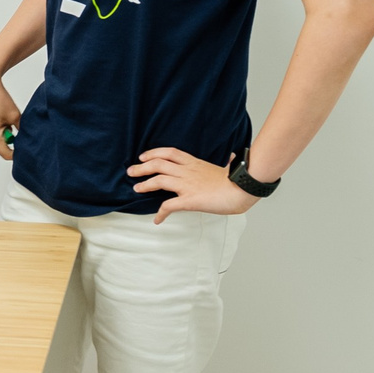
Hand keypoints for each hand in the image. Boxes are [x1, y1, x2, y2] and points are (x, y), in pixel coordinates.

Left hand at [127, 147, 257, 219]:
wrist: (243, 188)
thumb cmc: (238, 181)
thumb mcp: (228, 168)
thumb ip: (226, 163)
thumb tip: (233, 158)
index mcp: (195, 163)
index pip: (170, 152)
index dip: (154, 153)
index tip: (144, 156)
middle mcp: (188, 171)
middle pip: (158, 164)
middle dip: (142, 167)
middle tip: (131, 172)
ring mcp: (187, 185)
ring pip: (159, 180)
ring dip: (145, 184)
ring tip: (136, 189)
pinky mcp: (189, 200)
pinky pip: (169, 206)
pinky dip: (160, 213)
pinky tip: (157, 219)